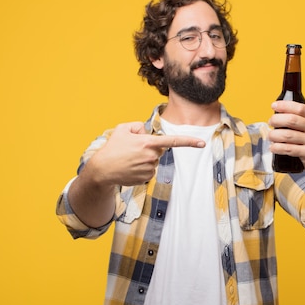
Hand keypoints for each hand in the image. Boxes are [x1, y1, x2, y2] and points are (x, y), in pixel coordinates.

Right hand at [85, 122, 205, 186]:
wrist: (102, 169)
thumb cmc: (112, 147)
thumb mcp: (123, 128)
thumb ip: (139, 125)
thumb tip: (148, 132)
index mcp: (148, 142)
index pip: (173, 141)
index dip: (189, 141)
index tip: (202, 143)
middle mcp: (151, 156)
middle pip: (159, 150)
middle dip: (150, 148)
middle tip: (132, 150)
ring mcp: (149, 168)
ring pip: (153, 161)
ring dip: (144, 159)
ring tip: (129, 159)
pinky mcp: (146, 178)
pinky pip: (149, 171)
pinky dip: (141, 169)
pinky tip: (130, 168)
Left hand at [268, 100, 304, 175]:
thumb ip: (300, 119)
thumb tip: (278, 113)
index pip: (300, 108)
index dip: (285, 106)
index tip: (274, 105)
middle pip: (292, 120)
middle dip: (277, 120)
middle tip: (270, 122)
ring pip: (288, 135)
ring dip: (274, 135)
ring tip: (270, 136)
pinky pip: (288, 148)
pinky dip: (277, 147)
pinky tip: (273, 147)